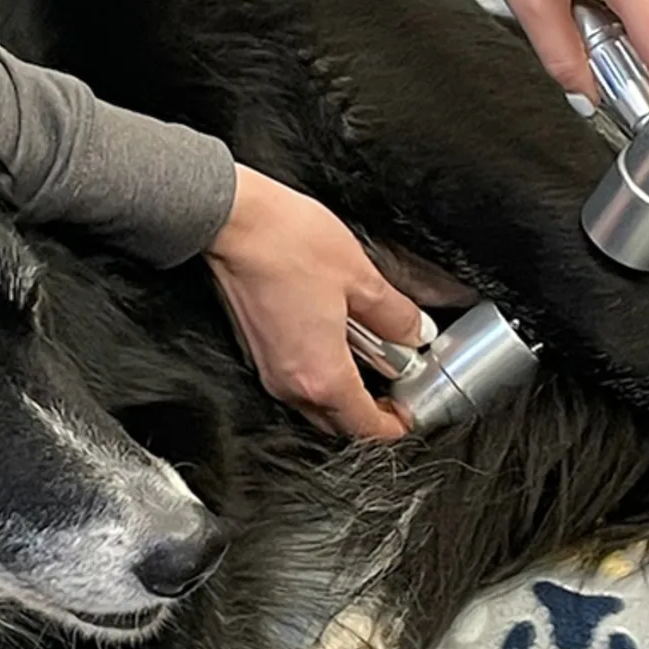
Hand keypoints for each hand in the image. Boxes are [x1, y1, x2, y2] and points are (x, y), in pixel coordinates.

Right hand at [206, 164, 428, 439]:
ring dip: (343, 391)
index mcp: (321, 376)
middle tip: (395, 387)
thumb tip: (414, 333)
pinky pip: (295, 380)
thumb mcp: (361, 278)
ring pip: (314, 404)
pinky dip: (319, 372)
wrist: (233, 221)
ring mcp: (269, 369)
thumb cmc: (287, 245)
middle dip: (369, 414)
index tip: (412, 409)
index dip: (397, 425)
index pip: (366, 427)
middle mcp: (291, 384)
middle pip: (338, 423)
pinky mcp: (257, 350)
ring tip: (368, 356)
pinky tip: (335, 338)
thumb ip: (394, 315)